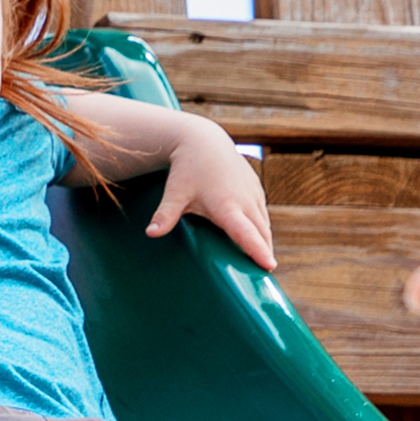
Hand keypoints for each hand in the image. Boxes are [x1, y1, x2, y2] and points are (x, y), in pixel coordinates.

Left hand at [150, 123, 276, 270]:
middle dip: (264, 255)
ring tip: (262, 265)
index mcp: (227, 205)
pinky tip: (258, 243)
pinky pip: (263, 216)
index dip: (257, 250)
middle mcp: (245, 201)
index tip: (269, 267)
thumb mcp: (175, 192)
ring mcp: (254, 195)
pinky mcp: (256, 190)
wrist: (204, 140)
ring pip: (264, 226)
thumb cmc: (188, 168)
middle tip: (262, 280)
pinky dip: (262, 231)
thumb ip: (165, 214)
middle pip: (261, 235)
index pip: (246, 233)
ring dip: (264, 244)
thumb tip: (150, 233)